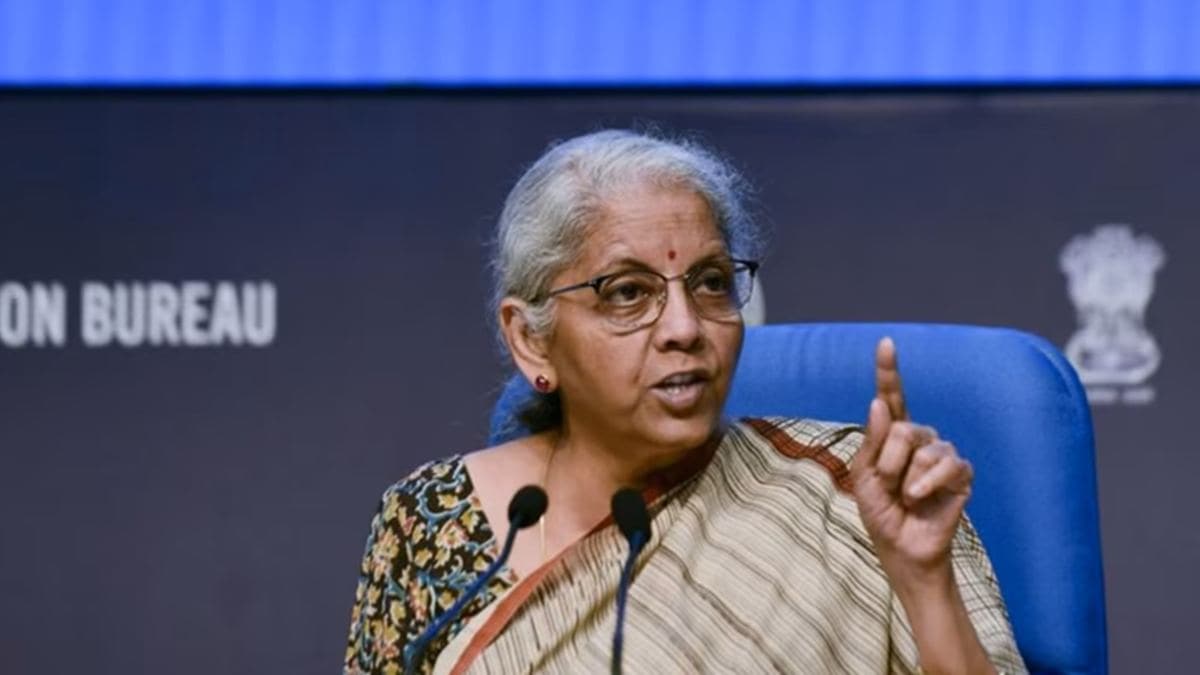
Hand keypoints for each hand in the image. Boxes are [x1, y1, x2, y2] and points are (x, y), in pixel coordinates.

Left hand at [850, 337, 973, 582]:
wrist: (902, 548)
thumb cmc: (881, 513)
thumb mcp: (864, 476)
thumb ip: (872, 441)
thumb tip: (878, 403)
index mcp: (892, 435)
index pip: (891, 398)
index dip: (889, 371)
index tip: (886, 343)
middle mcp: (920, 438)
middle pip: (901, 429)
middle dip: (887, 463)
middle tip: (887, 488)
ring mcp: (942, 453)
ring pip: (921, 447)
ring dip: (904, 479)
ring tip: (906, 498)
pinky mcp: (961, 474)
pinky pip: (946, 464)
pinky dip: (926, 484)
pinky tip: (921, 498)